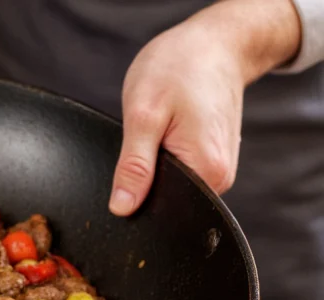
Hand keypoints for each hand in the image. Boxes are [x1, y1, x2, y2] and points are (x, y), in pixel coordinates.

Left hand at [109, 0, 300, 215]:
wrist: (213, 44)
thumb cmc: (178, 68)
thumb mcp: (143, 115)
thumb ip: (133, 166)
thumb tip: (122, 207)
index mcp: (208, 171)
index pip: (165, 212)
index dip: (137, 200)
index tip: (127, 173)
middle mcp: (219, 177)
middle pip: (168, 202)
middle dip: (144, 183)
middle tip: (141, 142)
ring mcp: (217, 169)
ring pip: (171, 187)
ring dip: (152, 169)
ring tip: (154, 135)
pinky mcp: (211, 160)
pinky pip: (179, 174)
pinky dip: (162, 160)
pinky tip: (161, 137)